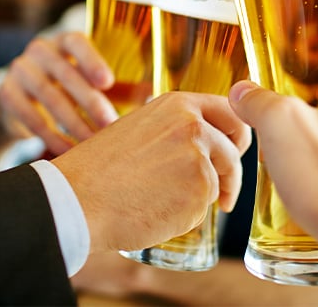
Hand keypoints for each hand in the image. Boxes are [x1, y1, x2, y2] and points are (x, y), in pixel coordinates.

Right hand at [0, 32, 117, 154]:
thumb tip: (152, 93)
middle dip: (91, 103)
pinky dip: (51, 137)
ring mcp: (20, 71)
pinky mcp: (7, 95)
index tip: (108, 82)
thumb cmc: (70, 84)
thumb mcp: (90, 78)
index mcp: (64, 41)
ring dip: (74, 124)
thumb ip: (119, 85)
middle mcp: (40, 51)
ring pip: (49, 99)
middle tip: (111, 125)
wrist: (24, 95)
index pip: (77, 43)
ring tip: (94, 144)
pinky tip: (69, 151)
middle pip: (66, 75)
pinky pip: (31, 118)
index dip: (92, 61)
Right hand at [52, 91, 250, 253]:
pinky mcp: (199, 189)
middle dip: (233, 169)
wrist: (78, 198)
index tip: (236, 148)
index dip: (238, 133)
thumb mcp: (144, 126)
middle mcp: (194, 125)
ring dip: (206, 194)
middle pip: (235, 147)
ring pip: (220, 178)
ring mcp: (198, 156)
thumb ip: (179, 125)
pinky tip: (159, 210)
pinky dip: (189, 212)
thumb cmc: (105, 167)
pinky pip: (206, 204)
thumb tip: (212, 136)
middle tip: (225, 186)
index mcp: (179, 104)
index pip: (231, 112)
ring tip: (169, 200)